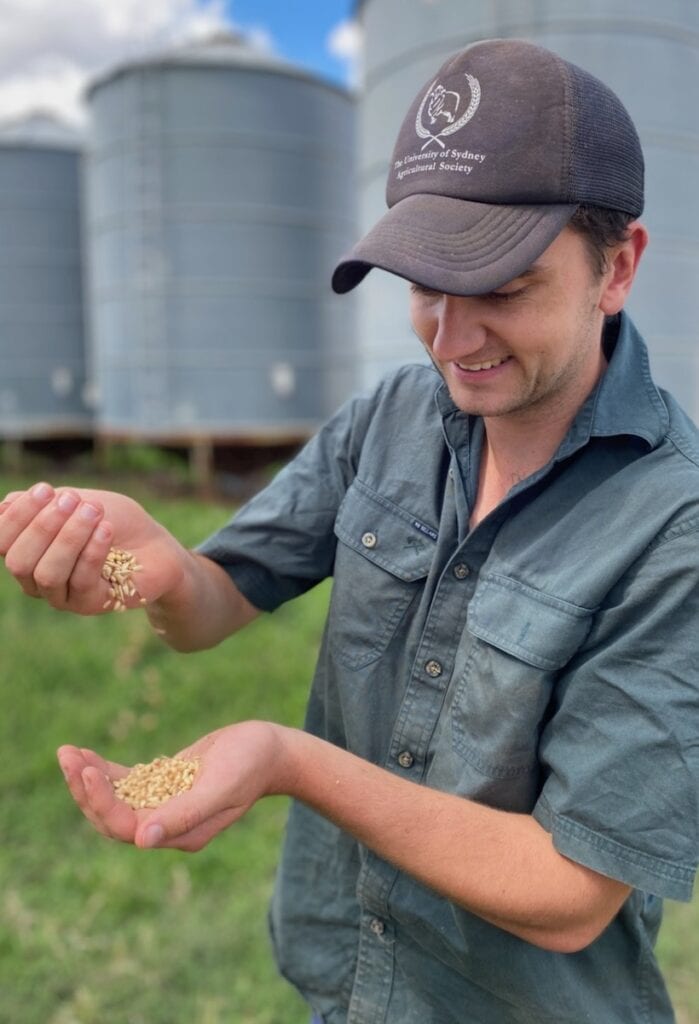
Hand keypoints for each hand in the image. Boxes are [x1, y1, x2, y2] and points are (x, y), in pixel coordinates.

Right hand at [0, 482, 185, 613]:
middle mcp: (37, 580)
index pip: (2, 541)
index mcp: (27, 552)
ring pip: (47, 574)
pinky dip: (92, 551)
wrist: (156, 544)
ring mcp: (62, 596)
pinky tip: (106, 529)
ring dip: (68, 538)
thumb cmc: (112, 520)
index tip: (46, 489)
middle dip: (43, 526)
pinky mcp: (90, 604)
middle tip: (73, 499)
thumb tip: (3, 505)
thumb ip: (42, 505)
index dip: (17, 516)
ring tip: (93, 511)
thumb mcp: (77, 502)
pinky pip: (81, 581)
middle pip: (19, 561)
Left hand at [57, 721, 290, 851]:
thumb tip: (143, 841)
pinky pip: (125, 783)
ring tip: (67, 752)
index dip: (101, 802)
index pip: (126, 827)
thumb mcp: (221, 787)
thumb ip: (185, 814)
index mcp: (180, 834)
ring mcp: (164, 806)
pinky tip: (85, 754)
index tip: (87, 771)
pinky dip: (103, 771)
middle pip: (111, 817)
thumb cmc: (252, 765)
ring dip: (87, 779)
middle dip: (84, 790)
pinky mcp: (164, 784)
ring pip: (114, 800)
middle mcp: (167, 826)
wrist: (272, 750)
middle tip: (66, 756)